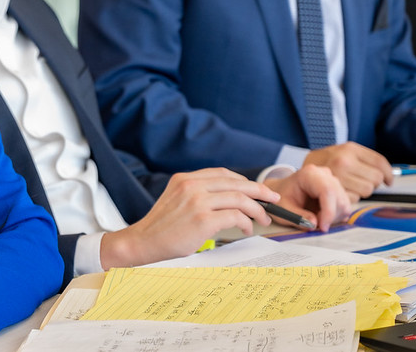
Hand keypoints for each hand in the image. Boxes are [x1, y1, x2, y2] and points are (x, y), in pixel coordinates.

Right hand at [99, 168, 278, 268]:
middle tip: (273, 200)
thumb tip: (229, 197)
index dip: (244, 181)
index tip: (257, 190)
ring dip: (256, 210)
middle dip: (259, 192)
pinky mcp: (202, 220)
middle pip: (236, 183)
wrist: (142, 242)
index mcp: (185, 178)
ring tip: (262, 220)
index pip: (223, 173)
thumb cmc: (162, 227)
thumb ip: (197, 192)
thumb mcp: (176, 199)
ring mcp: (197, 201)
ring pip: (239, 199)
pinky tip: (246, 229)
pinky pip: (235, 216)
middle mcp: (191, 185)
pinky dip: (246, 223)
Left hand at [263, 164, 350, 231]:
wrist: (282, 191)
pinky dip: (335, 216)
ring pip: (344, 204)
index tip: (322, 227)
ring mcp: (333, 181)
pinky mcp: (338, 190)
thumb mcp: (283, 209)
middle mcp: (324, 174)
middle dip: (330, 217)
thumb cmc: (281, 198)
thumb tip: (314, 224)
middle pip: (339, 198)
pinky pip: (344, 207)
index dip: (328, 211)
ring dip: (333, 218)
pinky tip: (321, 215)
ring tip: (315, 218)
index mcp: (309, 174)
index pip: (327, 190)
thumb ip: (297, 217)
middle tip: (315, 225)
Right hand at [303, 142, 393, 201]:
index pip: (379, 162)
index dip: (388, 173)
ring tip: (351, 186)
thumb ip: (365, 160)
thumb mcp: (344, 152)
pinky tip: (344, 192)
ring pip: (367, 190)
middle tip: (362, 181)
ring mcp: (338, 176)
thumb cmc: (327, 162)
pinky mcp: (334, 190)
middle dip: (372, 182)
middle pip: (376, 178)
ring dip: (362, 191)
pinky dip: (351, 198)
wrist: (305, 170)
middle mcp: (344, 160)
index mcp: (349, 149)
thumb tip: (388, 175)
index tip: (388, 180)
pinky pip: (355, 198)